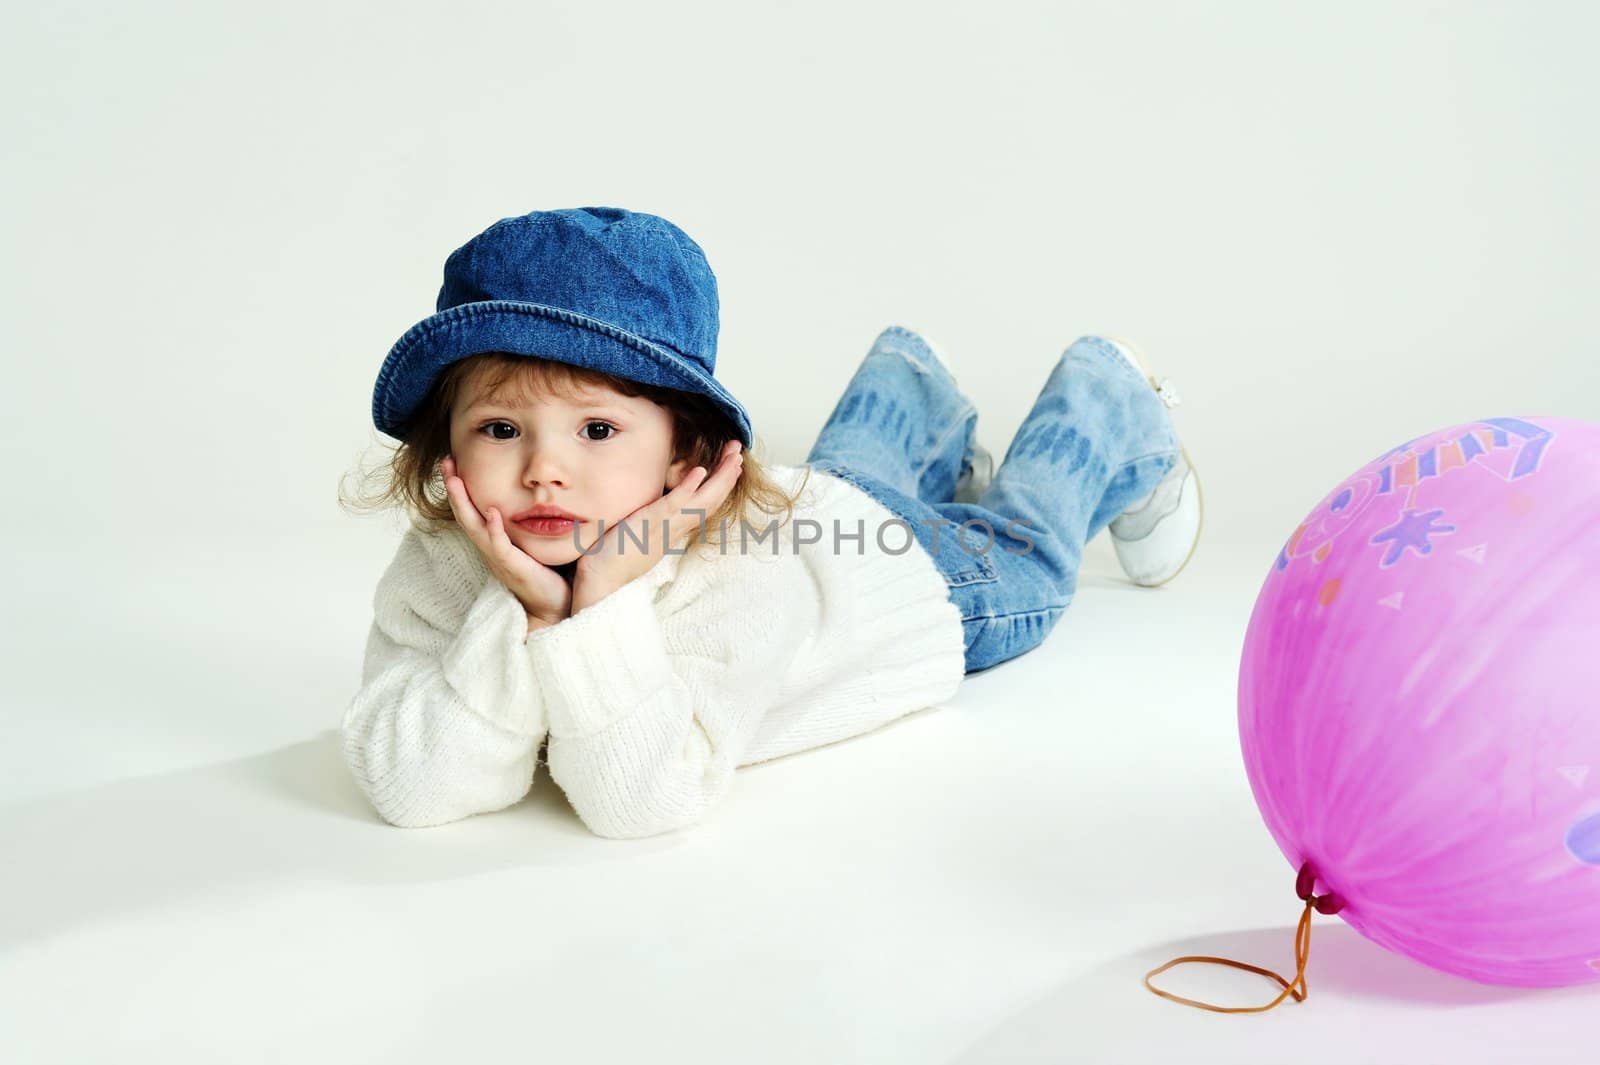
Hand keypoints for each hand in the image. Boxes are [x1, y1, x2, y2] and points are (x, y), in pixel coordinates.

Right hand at [441, 455, 573, 626]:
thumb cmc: (545, 574)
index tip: (453, 462)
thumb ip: (526, 522)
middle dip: (454, 487)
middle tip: (445, 462)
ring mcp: (499, 558)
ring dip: (463, 503)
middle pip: (464, 514)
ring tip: (455, 479)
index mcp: (493, 541)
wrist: (553, 607)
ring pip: (474, 527)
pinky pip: (499, 547)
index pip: (471, 509)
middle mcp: (490, 548)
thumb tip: (538, 493)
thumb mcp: (531, 543)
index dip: (460, 487)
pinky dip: (494, 530)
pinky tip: (492, 512)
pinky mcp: (513, 568)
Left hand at [572, 440, 743, 613]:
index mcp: (673, 529)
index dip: (721, 484)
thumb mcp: (638, 532)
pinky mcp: (649, 525)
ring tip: (734, 458)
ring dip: (720, 479)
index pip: (705, 504)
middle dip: (728, 475)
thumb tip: (652, 505)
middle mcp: (675, 529)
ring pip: (702, 502)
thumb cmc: (613, 557)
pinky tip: (700, 472)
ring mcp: (664, 527)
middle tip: (740, 451)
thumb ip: (650, 518)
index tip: (731, 465)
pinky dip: (688, 489)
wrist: (600, 582)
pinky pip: (673, 506)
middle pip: (711, 500)